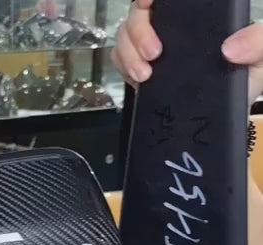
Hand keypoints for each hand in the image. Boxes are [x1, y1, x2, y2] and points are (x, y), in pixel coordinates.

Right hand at [111, 0, 262, 103]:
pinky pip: (121, 60)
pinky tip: (137, 80)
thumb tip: (230, 48)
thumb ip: (258, 42)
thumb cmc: (248, 73)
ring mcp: (153, 48)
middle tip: (154, 54)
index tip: (147, 2)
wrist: (231, 108)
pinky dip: (123, 68)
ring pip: (124, 37)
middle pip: (137, 15)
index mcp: (197, 14)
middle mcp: (171, 27)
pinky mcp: (142, 70)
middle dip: (138, 32)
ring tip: (144, 75)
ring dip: (128, 55)